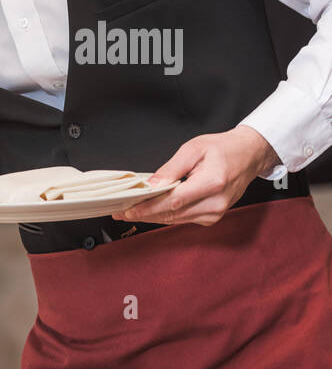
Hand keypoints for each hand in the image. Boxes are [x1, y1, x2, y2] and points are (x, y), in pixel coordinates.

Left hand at [113, 126, 279, 225]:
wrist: (248, 155)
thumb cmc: (223, 148)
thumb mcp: (193, 149)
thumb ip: (170, 169)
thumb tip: (151, 185)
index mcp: (212, 183)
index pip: (173, 201)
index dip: (148, 208)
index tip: (128, 210)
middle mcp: (216, 202)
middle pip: (172, 214)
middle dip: (144, 214)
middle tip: (121, 212)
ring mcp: (216, 212)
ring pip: (176, 220)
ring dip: (152, 216)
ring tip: (131, 212)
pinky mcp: (212, 217)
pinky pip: (183, 219)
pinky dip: (166, 215)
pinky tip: (151, 211)